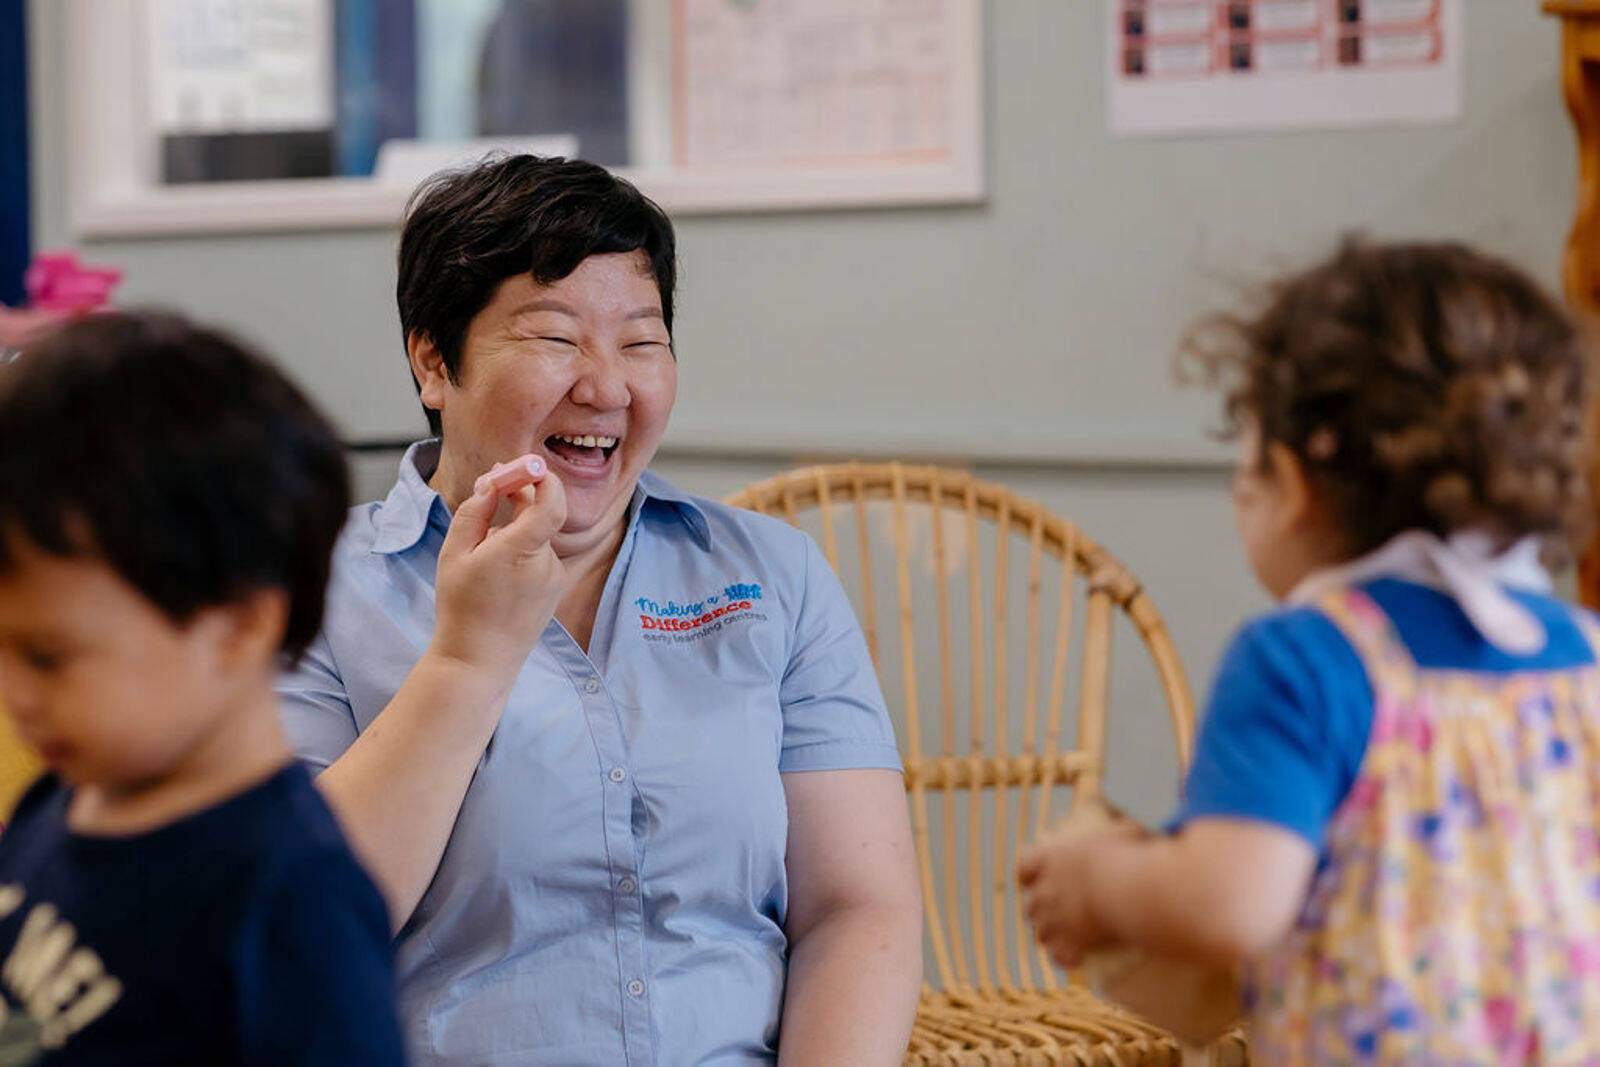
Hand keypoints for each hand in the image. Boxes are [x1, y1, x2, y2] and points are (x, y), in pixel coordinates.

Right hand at [430, 455, 568, 677]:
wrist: (478, 660)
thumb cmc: (461, 608)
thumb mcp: (455, 554)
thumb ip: (474, 513)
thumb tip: (491, 484)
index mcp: (522, 550)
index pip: (552, 501)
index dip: (542, 478)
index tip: (524, 466)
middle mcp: (547, 562)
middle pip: (543, 514)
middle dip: (520, 497)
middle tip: (493, 488)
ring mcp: (554, 577)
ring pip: (537, 536)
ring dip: (516, 530)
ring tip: (482, 553)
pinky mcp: (555, 589)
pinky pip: (540, 557)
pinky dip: (522, 551)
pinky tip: (497, 573)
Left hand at [1018, 814, 1144, 967]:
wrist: (1128, 890)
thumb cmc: (1127, 856)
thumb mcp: (1125, 832)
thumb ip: (1124, 827)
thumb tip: (1139, 821)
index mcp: (1052, 859)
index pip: (1024, 867)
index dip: (1028, 875)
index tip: (1033, 879)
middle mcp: (1047, 890)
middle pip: (1029, 905)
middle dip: (1038, 910)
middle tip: (1053, 913)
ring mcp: (1056, 919)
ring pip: (1041, 933)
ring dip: (1049, 936)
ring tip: (1064, 938)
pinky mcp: (1071, 942)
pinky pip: (1060, 956)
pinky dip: (1066, 958)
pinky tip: (1076, 960)